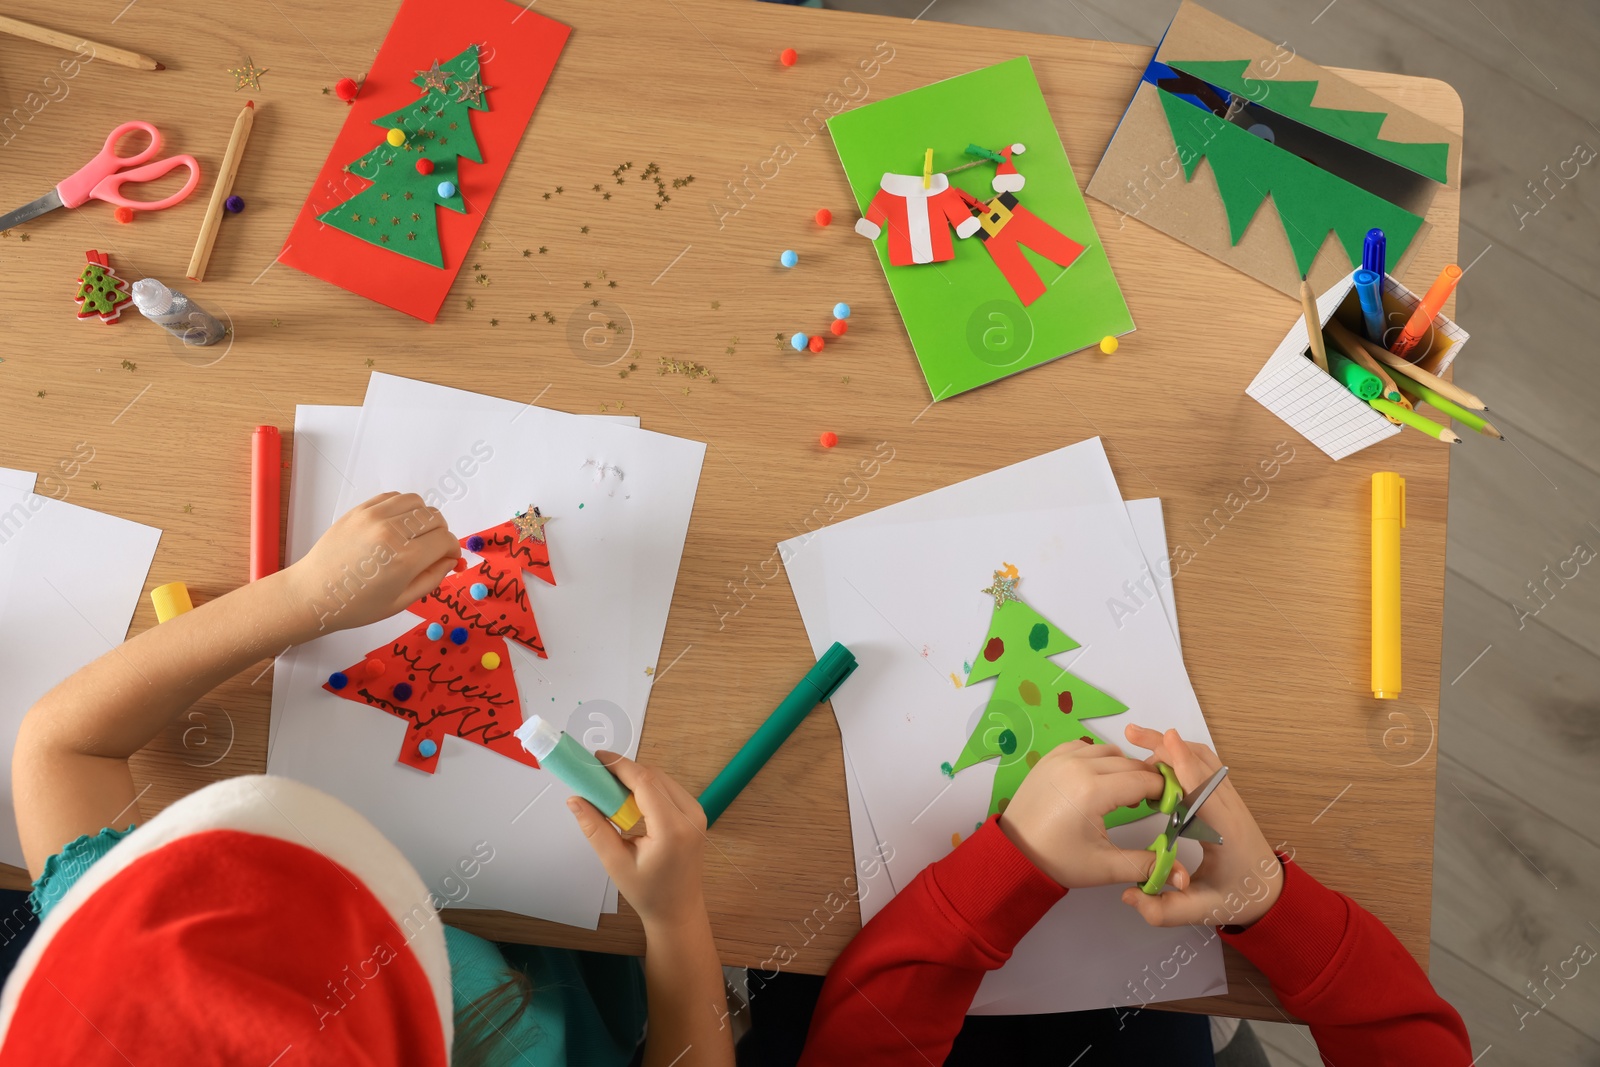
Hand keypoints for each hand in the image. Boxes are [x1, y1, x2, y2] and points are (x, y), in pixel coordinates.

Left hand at [283, 492, 460, 635]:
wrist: (313, 594)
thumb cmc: (355, 606)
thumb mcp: (401, 602)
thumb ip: (432, 578)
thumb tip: (450, 561)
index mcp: (404, 559)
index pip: (445, 540)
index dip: (452, 550)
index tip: (448, 559)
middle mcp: (391, 532)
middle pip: (435, 517)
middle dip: (441, 533)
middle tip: (432, 549)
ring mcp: (373, 517)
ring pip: (417, 503)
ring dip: (423, 517)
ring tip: (414, 535)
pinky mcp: (360, 510)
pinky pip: (393, 498)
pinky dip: (403, 508)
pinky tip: (397, 526)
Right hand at [568, 753, 708, 930]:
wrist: (678, 910)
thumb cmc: (648, 893)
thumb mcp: (615, 863)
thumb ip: (595, 828)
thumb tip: (575, 800)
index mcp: (672, 829)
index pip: (645, 782)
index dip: (619, 765)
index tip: (596, 758)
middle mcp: (691, 816)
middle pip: (654, 776)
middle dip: (624, 770)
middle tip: (596, 773)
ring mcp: (697, 814)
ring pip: (662, 779)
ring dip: (636, 777)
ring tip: (608, 786)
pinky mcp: (696, 814)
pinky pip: (669, 789)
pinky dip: (648, 786)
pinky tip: (628, 796)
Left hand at [999, 738, 1171, 889]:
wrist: (1013, 854)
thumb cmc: (1057, 860)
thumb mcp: (1105, 866)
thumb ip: (1146, 864)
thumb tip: (1182, 876)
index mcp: (1093, 791)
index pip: (1144, 780)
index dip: (1163, 792)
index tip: (1169, 805)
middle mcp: (1077, 766)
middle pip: (1129, 763)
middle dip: (1145, 780)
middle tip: (1149, 802)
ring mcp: (1060, 758)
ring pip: (1108, 751)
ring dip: (1122, 767)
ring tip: (1122, 794)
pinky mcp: (1049, 758)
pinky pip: (1084, 746)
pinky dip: (1097, 758)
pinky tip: (1098, 780)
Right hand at [1119, 725, 1282, 928]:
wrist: (1272, 894)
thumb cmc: (1239, 899)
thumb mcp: (1202, 911)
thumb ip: (1164, 910)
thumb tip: (1129, 894)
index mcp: (1225, 832)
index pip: (1203, 790)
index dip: (1184, 763)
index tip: (1166, 740)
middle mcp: (1230, 809)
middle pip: (1202, 763)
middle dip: (1167, 745)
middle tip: (1132, 734)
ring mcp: (1231, 800)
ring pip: (1205, 759)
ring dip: (1174, 746)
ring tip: (1141, 740)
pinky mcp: (1226, 798)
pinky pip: (1206, 765)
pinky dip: (1183, 754)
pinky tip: (1163, 757)